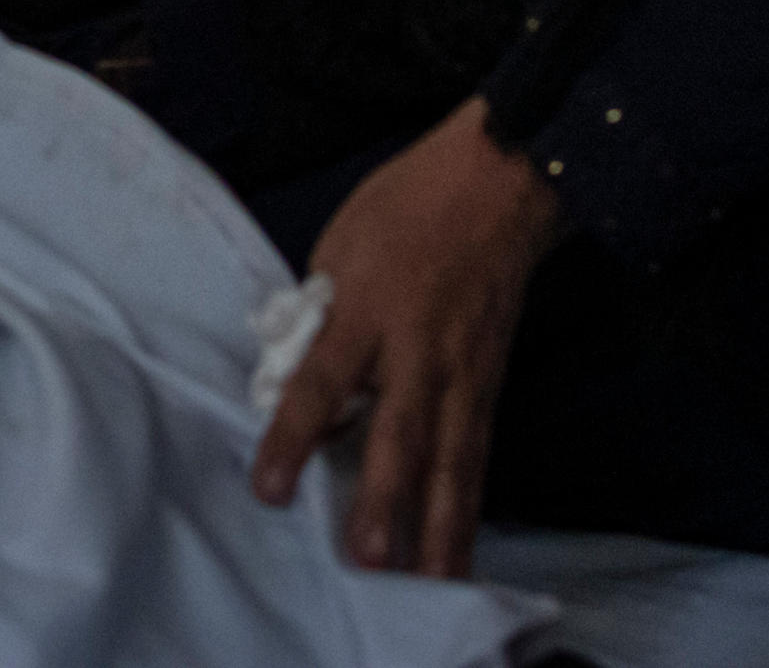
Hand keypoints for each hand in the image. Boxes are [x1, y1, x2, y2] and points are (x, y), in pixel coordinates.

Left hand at [251, 94, 560, 575]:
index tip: (270, 488)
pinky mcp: (492, 385)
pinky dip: (470, 508)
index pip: (322, 383)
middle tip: (368, 559)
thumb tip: (297, 389)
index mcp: (368, 306)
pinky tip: (459, 552)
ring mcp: (465, 371)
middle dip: (384, 500)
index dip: (293, 438)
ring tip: (429, 585)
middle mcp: (420, 349)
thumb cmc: (406, 208)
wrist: (498, 183)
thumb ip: (317, 320)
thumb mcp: (339, 245)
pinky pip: (478, 456)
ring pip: (453, 462)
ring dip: (440, 529)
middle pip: (401, 434)